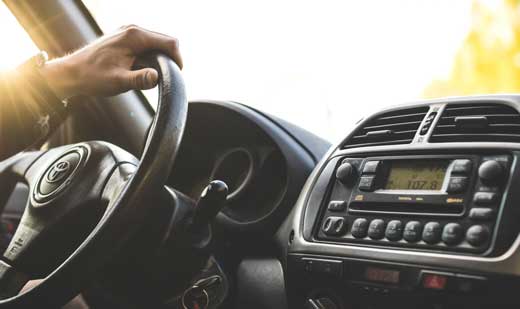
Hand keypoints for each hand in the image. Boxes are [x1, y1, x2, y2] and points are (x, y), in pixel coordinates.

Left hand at [40, 25, 182, 98]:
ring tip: (153, 77)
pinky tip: (143, 72)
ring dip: (160, 60)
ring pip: (157, 44)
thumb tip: (157, 78)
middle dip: (170, 59)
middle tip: (167, 79)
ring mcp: (129, 33)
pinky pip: (147, 46)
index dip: (178, 59)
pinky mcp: (125, 40)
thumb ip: (139, 79)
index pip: (169, 42)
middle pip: (165, 41)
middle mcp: (133, 30)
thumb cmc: (93, 77)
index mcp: (134, 36)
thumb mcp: (119, 82)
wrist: (71, 73)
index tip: (177, 76)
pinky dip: (151, 58)